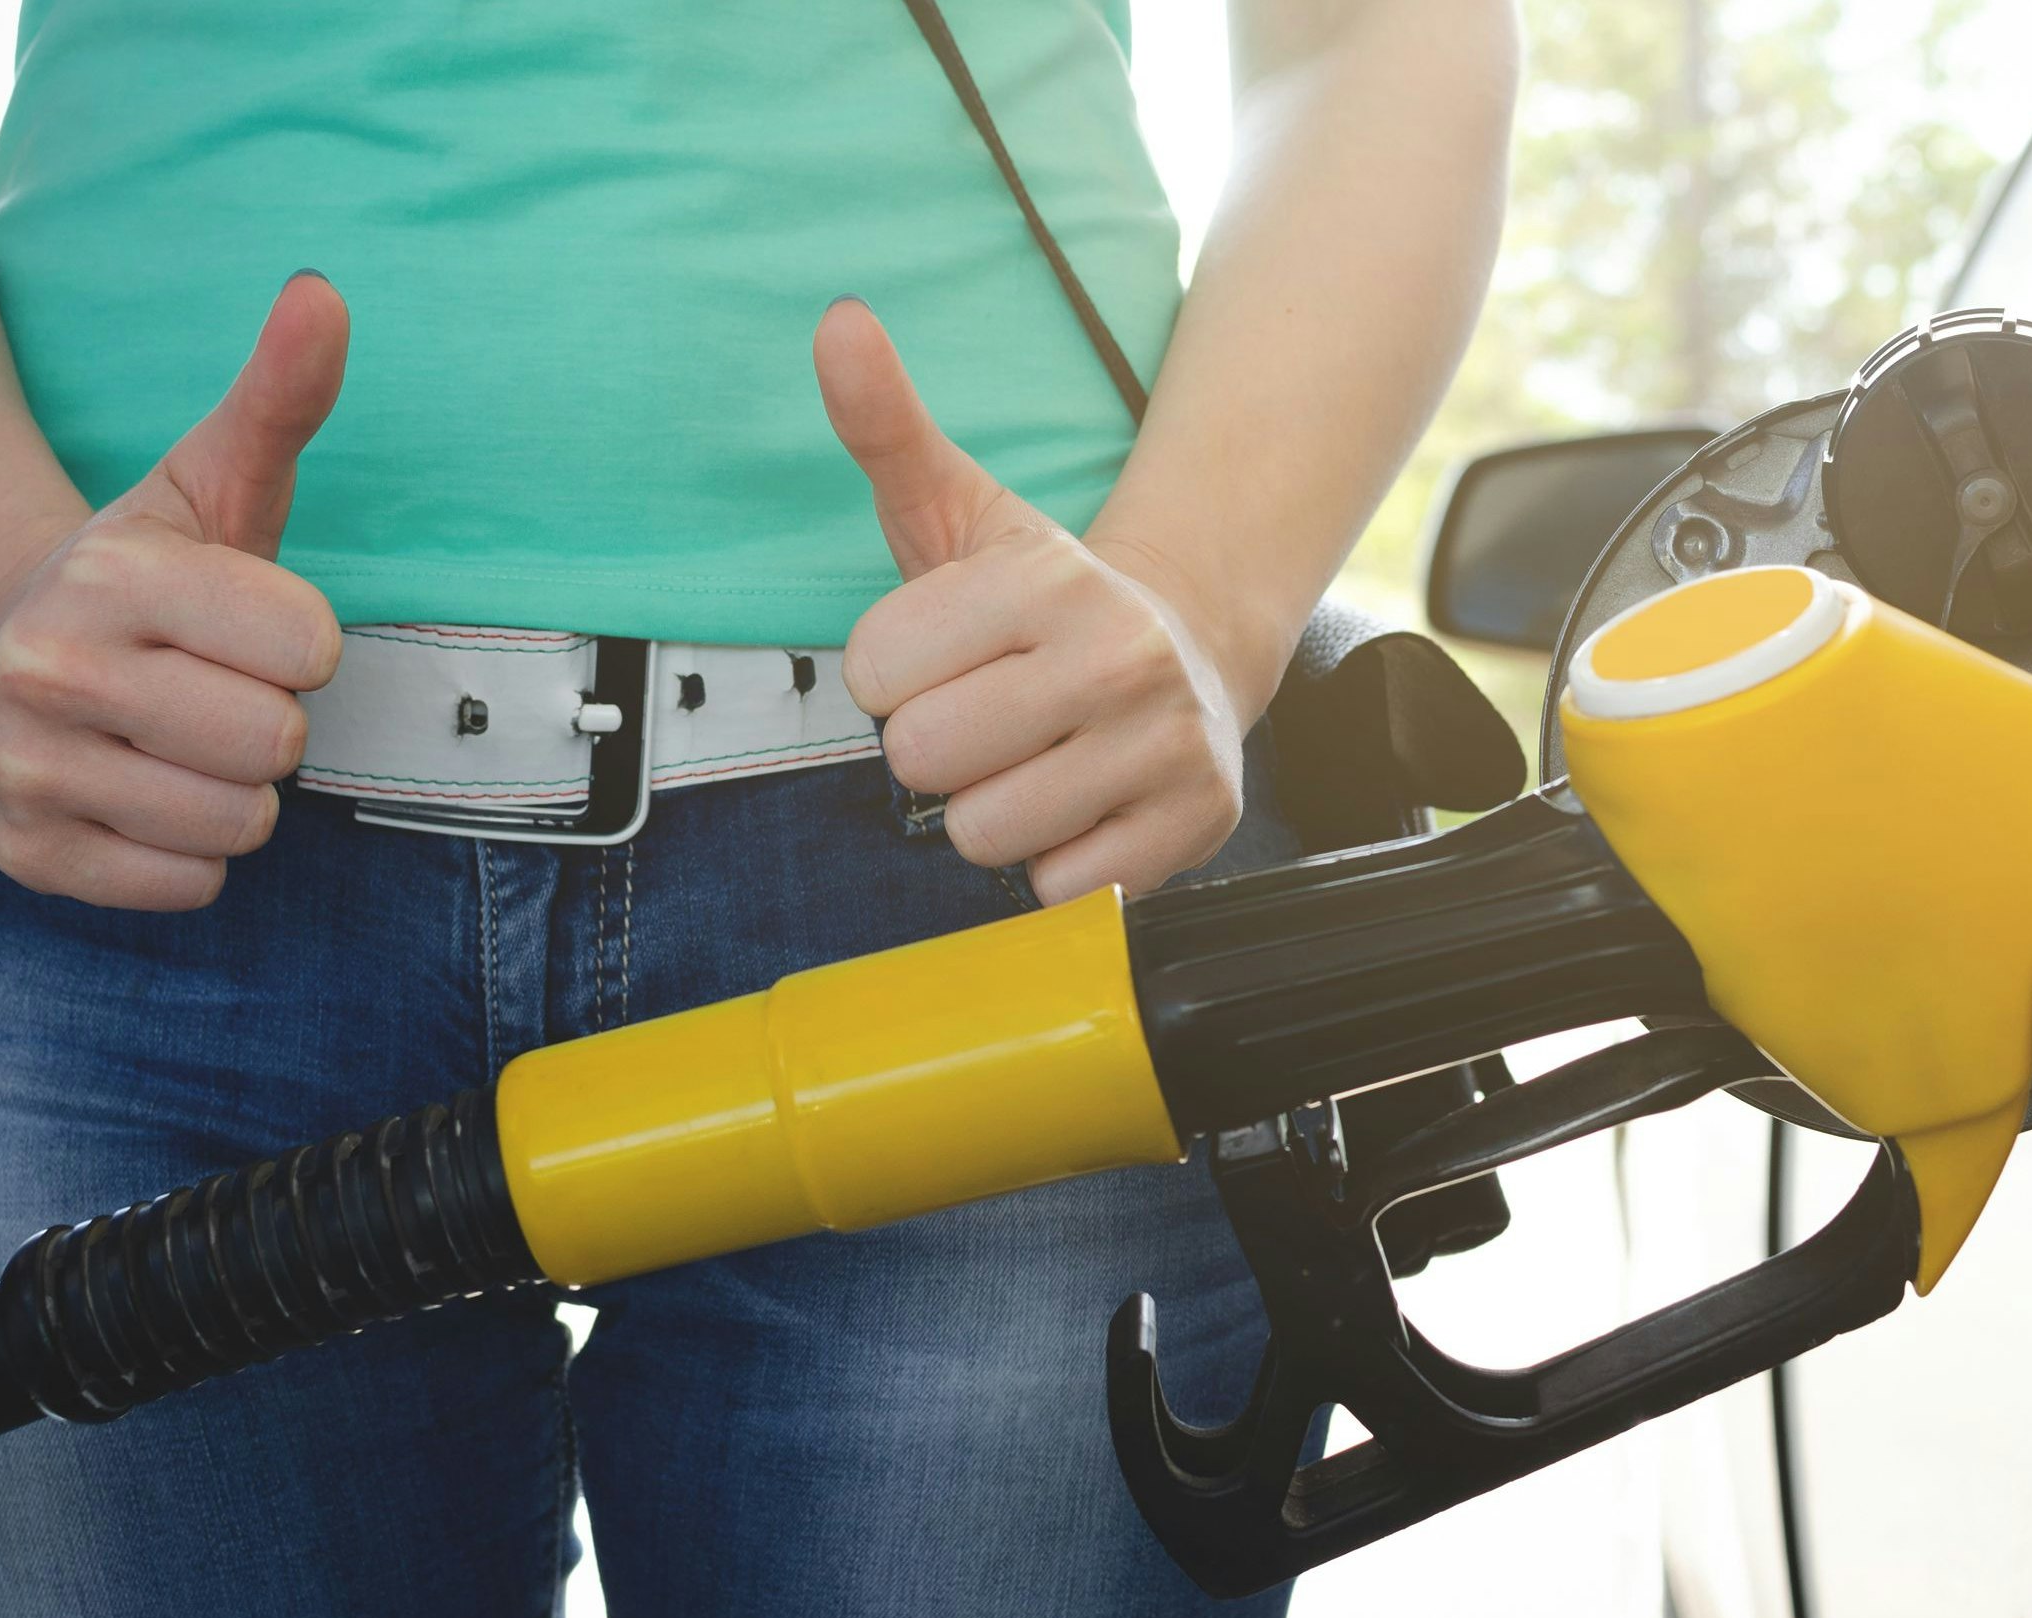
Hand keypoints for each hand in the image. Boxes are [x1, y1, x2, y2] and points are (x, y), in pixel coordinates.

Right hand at [0, 273, 348, 910]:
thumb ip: (280, 397)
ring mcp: (32, 766)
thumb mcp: (215, 482)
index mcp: (116, 576)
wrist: (4, 653)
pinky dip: (189, 853)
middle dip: (271, 722)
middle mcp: (55, 669)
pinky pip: (191, 885)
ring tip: (179, 741)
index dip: (303, 643)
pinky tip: (144, 793)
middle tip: (214, 689)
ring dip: (235, 791)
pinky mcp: (34, 853)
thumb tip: (324, 294)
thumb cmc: (152, 576)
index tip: (252, 628)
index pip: (308, 645)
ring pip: (240, 821)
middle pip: (276, 742)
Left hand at [814, 298, 1257, 904]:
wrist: (1193, 647)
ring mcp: (1165, 743)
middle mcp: (1117, 655)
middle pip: (923, 758)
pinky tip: (1084, 802)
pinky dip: (1057, 859)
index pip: (875, 673)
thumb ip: (886, 425)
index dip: (892, 676)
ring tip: (1034, 759)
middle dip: (936, 748)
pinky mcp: (1195, 821)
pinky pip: (1056, 886)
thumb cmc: (1042, 597)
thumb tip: (836, 319)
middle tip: (987, 716)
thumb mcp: (961, 508)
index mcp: (1045, 578)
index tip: (943, 658)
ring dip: (992, 810)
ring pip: (985, 831)